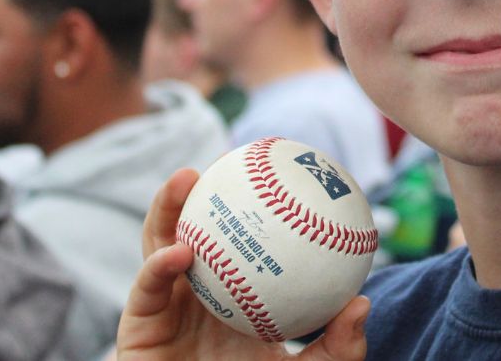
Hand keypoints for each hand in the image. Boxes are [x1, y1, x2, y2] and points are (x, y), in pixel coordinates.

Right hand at [113, 168, 368, 360]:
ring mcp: (166, 302)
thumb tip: (362, 303)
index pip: (243, 238)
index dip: (254, 201)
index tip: (275, 166)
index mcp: (236, 291)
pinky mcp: (138, 323)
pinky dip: (157, 266)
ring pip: (159, 244)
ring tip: (186, 179)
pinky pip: (145, 288)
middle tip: (226, 158)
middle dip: (205, 188)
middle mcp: (199, 289)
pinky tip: (179, 252)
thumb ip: (335, 346)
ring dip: (167, 207)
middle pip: (197, 227)